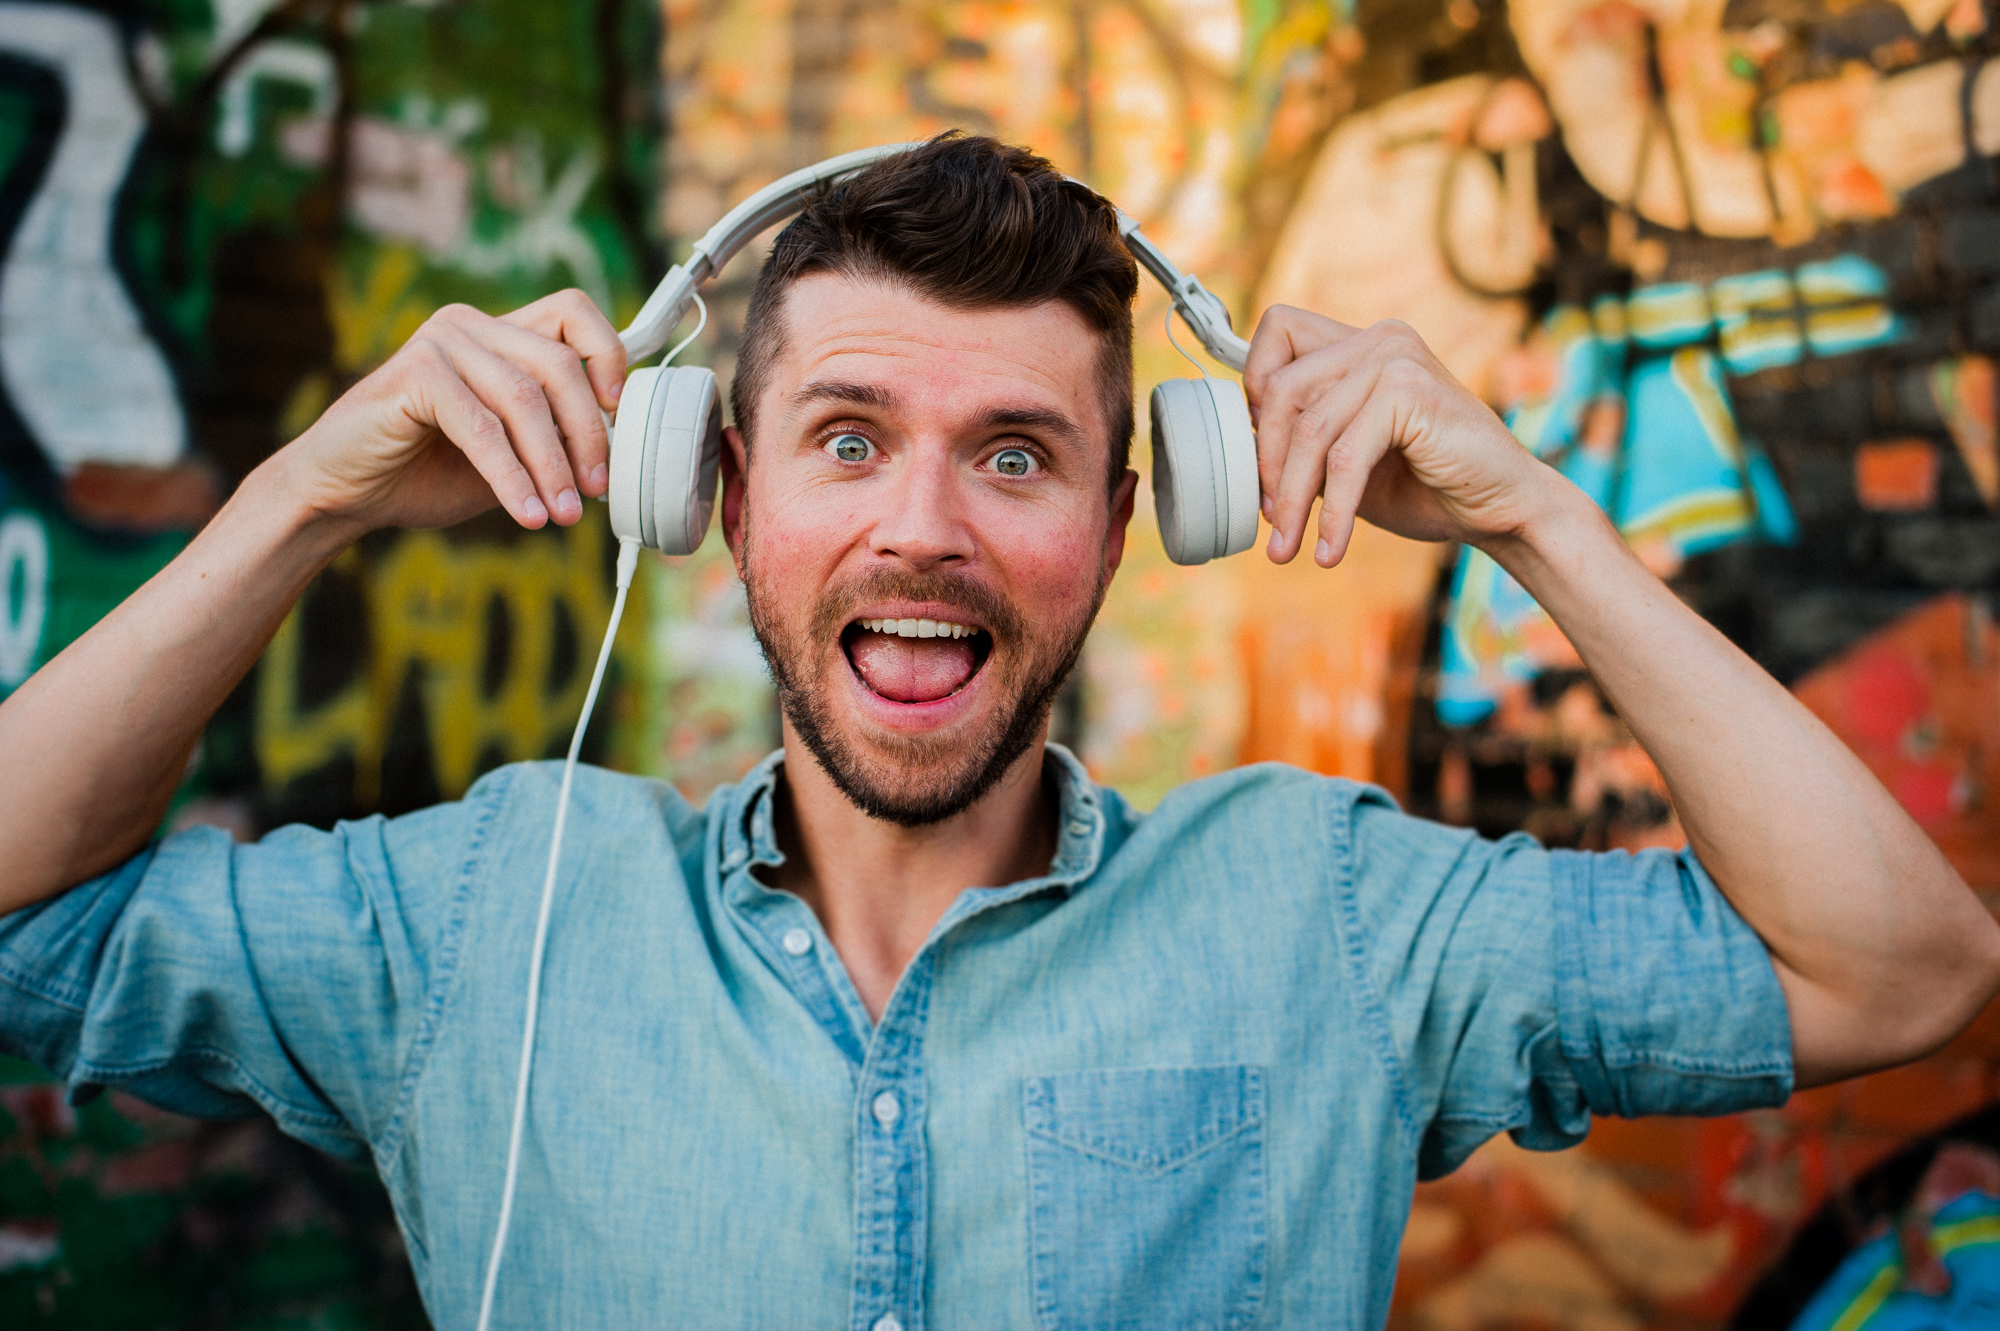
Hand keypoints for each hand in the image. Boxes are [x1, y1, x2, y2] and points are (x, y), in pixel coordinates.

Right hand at [272, 289, 626, 534]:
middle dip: (587, 434)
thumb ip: (554, 440)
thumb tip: (617, 450)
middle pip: (559, 363)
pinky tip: (526, 514)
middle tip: (594, 491)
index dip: (608, 354)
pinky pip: (483, 427)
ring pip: (525, 400)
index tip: (620, 413)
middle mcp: (472, 325)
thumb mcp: (510, 456)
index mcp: (499, 333)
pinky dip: (511, 476)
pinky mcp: (414, 372)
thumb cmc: (426, 473)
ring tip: (563, 514)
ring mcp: (440, 341)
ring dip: (552, 466)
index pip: (573, 312)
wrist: (346, 494)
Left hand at [1242, 306, 1563, 565]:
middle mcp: (1377, 339)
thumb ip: (1304, 441)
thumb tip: (1240, 450)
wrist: (1503, 509)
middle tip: (1272, 521)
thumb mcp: (1346, 460)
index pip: (1277, 329)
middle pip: (1282, 387)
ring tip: (1289, 547)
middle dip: (1268, 463)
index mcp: (1359, 344)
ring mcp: (1396, 358)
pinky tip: (1331, 548)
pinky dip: (1332, 510)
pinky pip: (1345, 457)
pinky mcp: (1411, 392)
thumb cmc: (1426, 486)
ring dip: (1293, 498)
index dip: (1255, 387)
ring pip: (1309, 428)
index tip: (1261, 451)